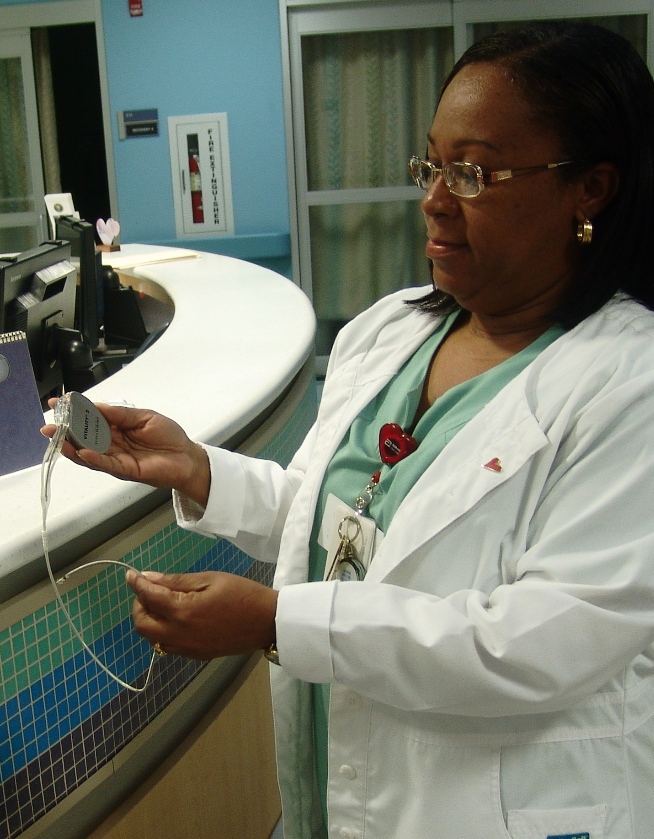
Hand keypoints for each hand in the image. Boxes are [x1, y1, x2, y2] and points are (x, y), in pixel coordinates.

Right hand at [41, 402, 209, 505]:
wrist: (187, 456)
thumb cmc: (168, 436)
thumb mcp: (144, 417)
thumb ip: (120, 413)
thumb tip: (95, 405)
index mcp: (116, 428)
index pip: (90, 419)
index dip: (74, 412)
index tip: (57, 404)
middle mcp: (112, 444)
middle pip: (84, 438)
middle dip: (65, 432)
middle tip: (48, 427)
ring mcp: (117, 458)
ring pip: (90, 453)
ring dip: (73, 447)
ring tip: (58, 440)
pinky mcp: (125, 470)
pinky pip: (106, 465)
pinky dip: (93, 459)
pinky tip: (82, 452)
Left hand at [126, 570, 277, 658]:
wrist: (268, 622)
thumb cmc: (242, 594)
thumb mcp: (210, 579)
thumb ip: (177, 581)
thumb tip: (149, 578)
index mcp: (182, 611)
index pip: (148, 597)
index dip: (136, 584)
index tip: (131, 575)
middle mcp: (179, 635)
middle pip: (141, 625)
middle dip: (139, 606)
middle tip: (151, 591)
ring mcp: (187, 649)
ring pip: (152, 639)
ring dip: (150, 620)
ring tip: (165, 604)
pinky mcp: (196, 656)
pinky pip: (168, 645)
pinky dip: (164, 631)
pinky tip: (178, 618)